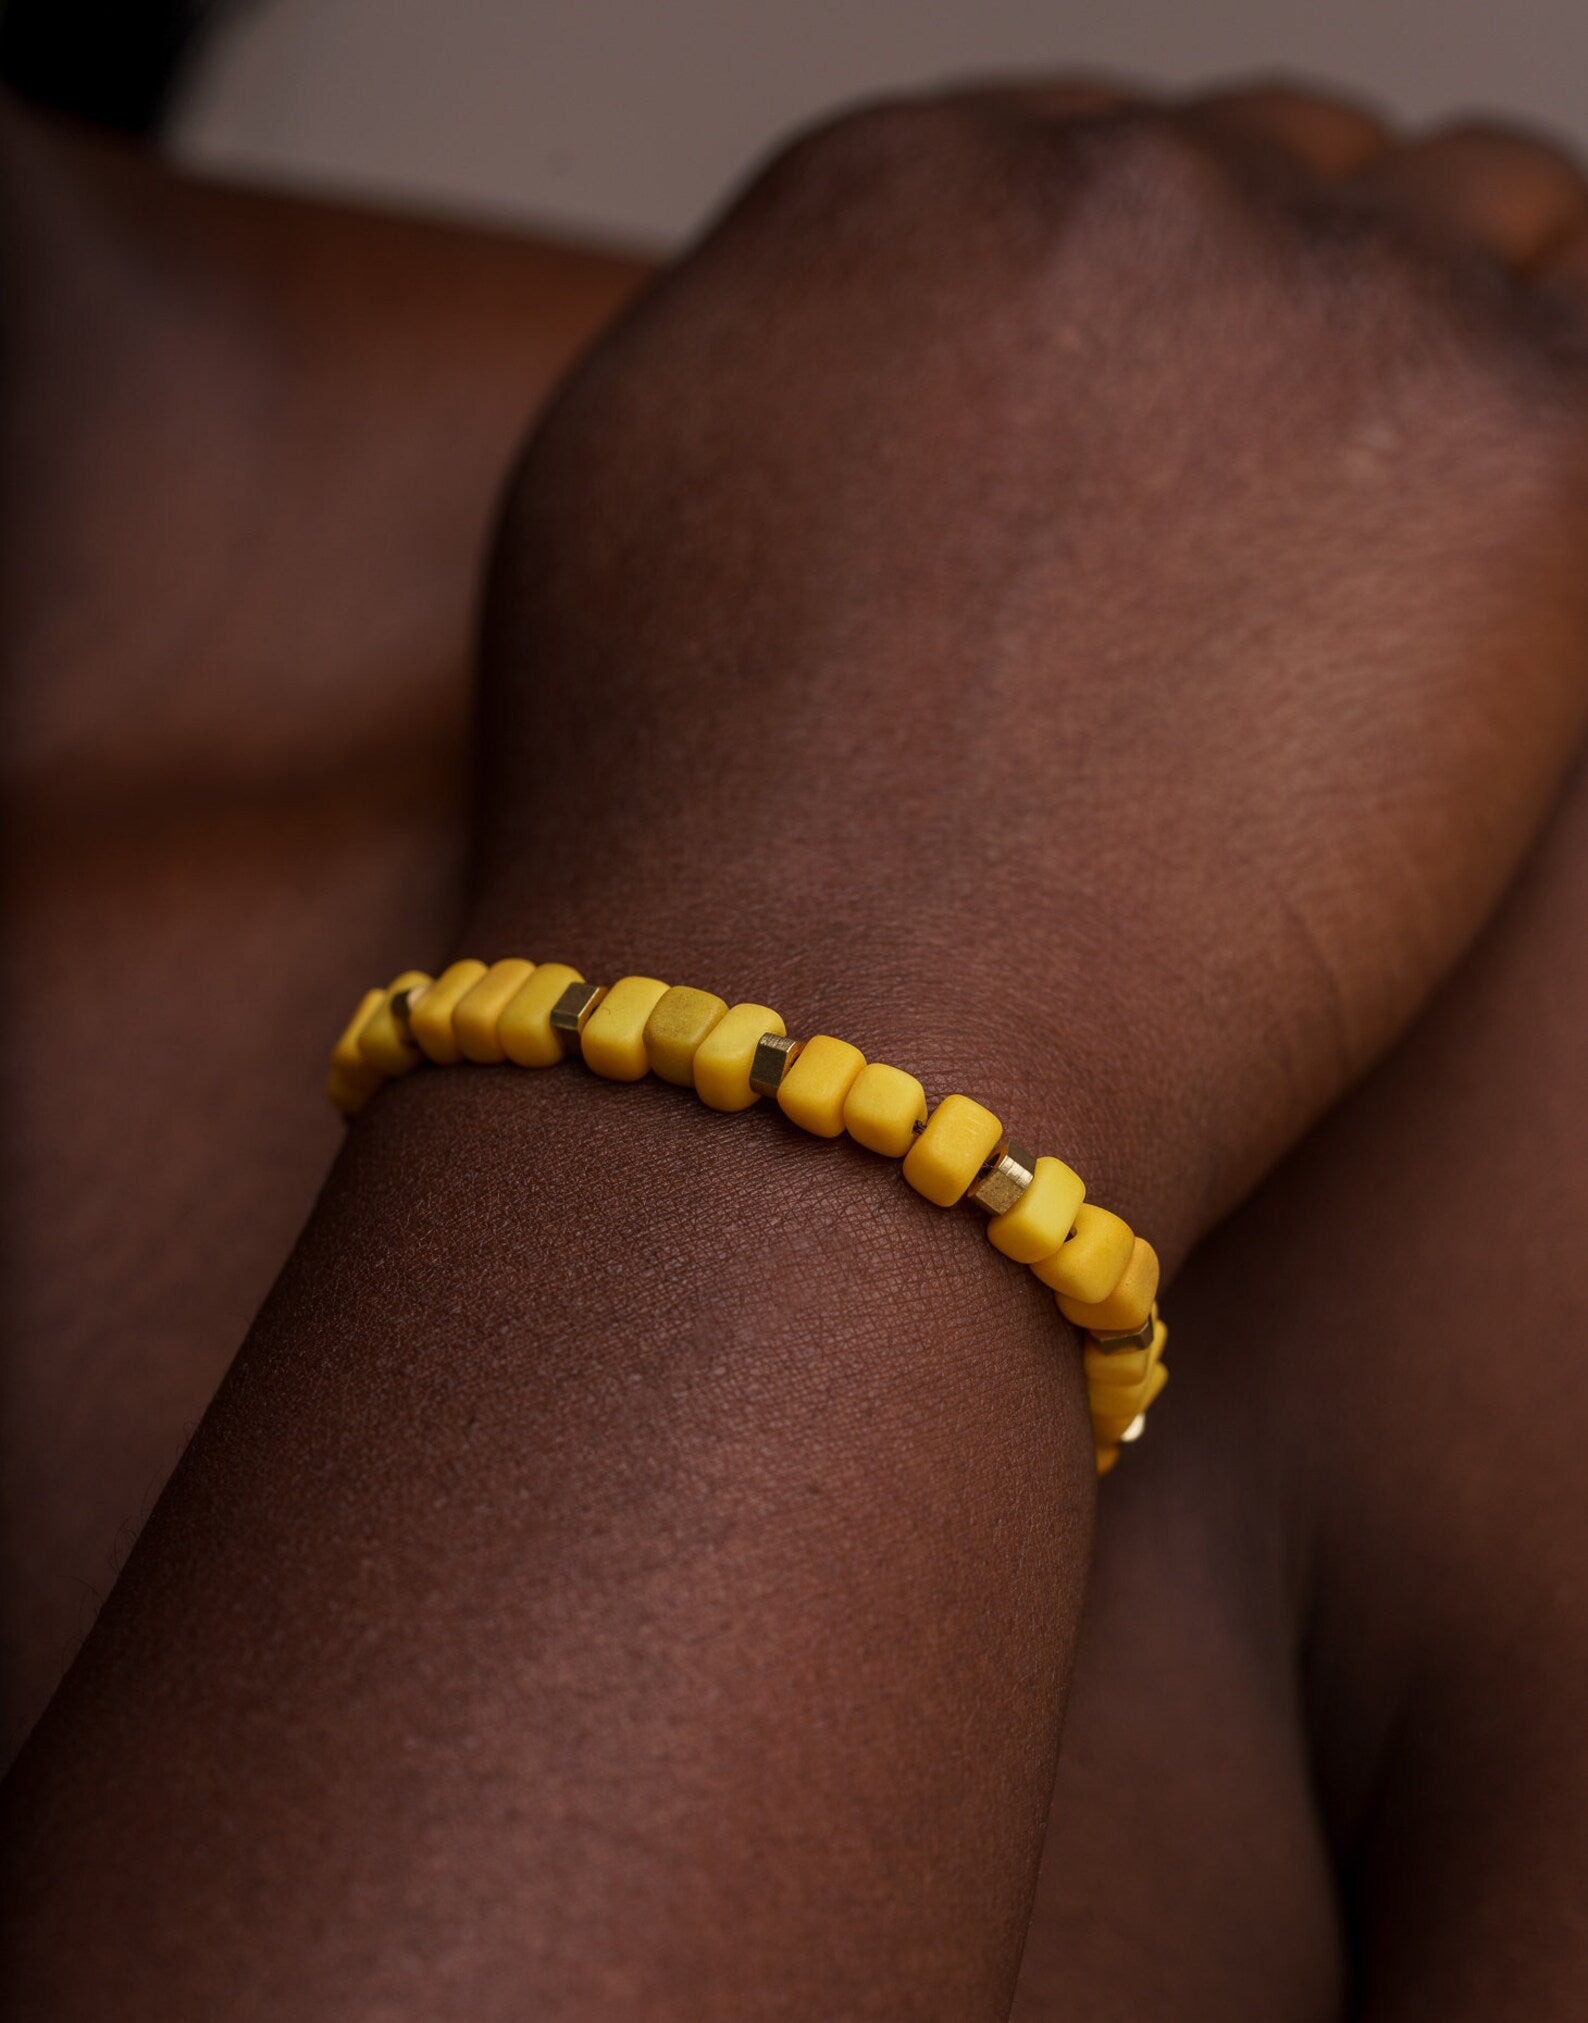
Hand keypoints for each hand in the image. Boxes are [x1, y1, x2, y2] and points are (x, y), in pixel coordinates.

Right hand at [470, 82, 1587, 1255]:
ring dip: (1450, 361)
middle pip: (1288, 179)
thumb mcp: (627, 517)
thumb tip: (891, 365)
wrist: (836, 1034)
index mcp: (897, 190)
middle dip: (1289, 323)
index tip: (1160, 431)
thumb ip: (782, 364)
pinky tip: (1494, 608)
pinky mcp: (1513, 450)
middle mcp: (1116, 192)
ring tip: (1410, 554)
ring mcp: (1322, 298)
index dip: (1135, 308)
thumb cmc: (696, 851)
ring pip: (1479, 224)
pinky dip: (1553, 479)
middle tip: (1286, 513)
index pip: (1090, 159)